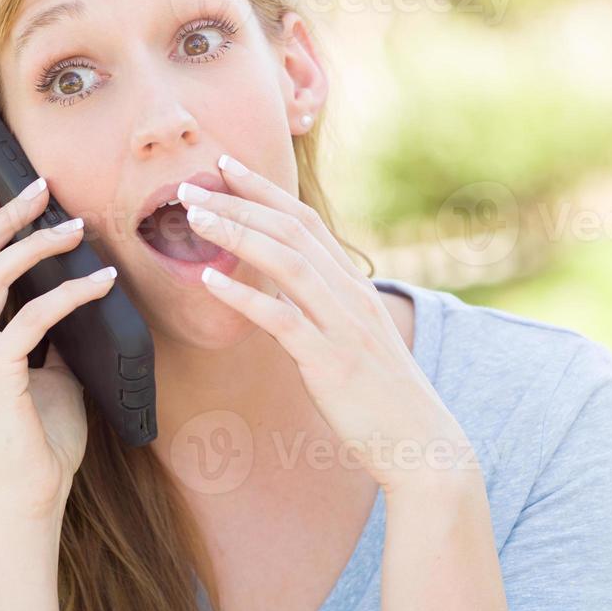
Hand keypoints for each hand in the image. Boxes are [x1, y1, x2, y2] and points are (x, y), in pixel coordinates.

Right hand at [0, 177, 116, 521]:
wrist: (27, 500)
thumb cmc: (40, 442)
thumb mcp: (50, 377)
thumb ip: (51, 338)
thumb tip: (77, 299)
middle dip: (5, 215)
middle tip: (41, 184)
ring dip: (36, 243)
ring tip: (77, 225)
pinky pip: (33, 318)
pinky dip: (71, 293)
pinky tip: (103, 282)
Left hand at [177, 155, 473, 494]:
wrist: (422, 442)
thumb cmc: (383, 397)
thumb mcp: (353, 339)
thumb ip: (322, 308)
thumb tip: (278, 290)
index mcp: (354, 286)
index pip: (305, 221)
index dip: (264, 190)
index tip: (226, 168)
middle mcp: (350, 295)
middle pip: (291, 229)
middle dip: (239, 202)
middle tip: (190, 185)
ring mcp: (342, 325)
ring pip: (286, 262)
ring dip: (237, 234)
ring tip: (194, 217)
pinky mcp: (330, 361)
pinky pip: (282, 319)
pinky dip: (244, 296)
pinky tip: (209, 281)